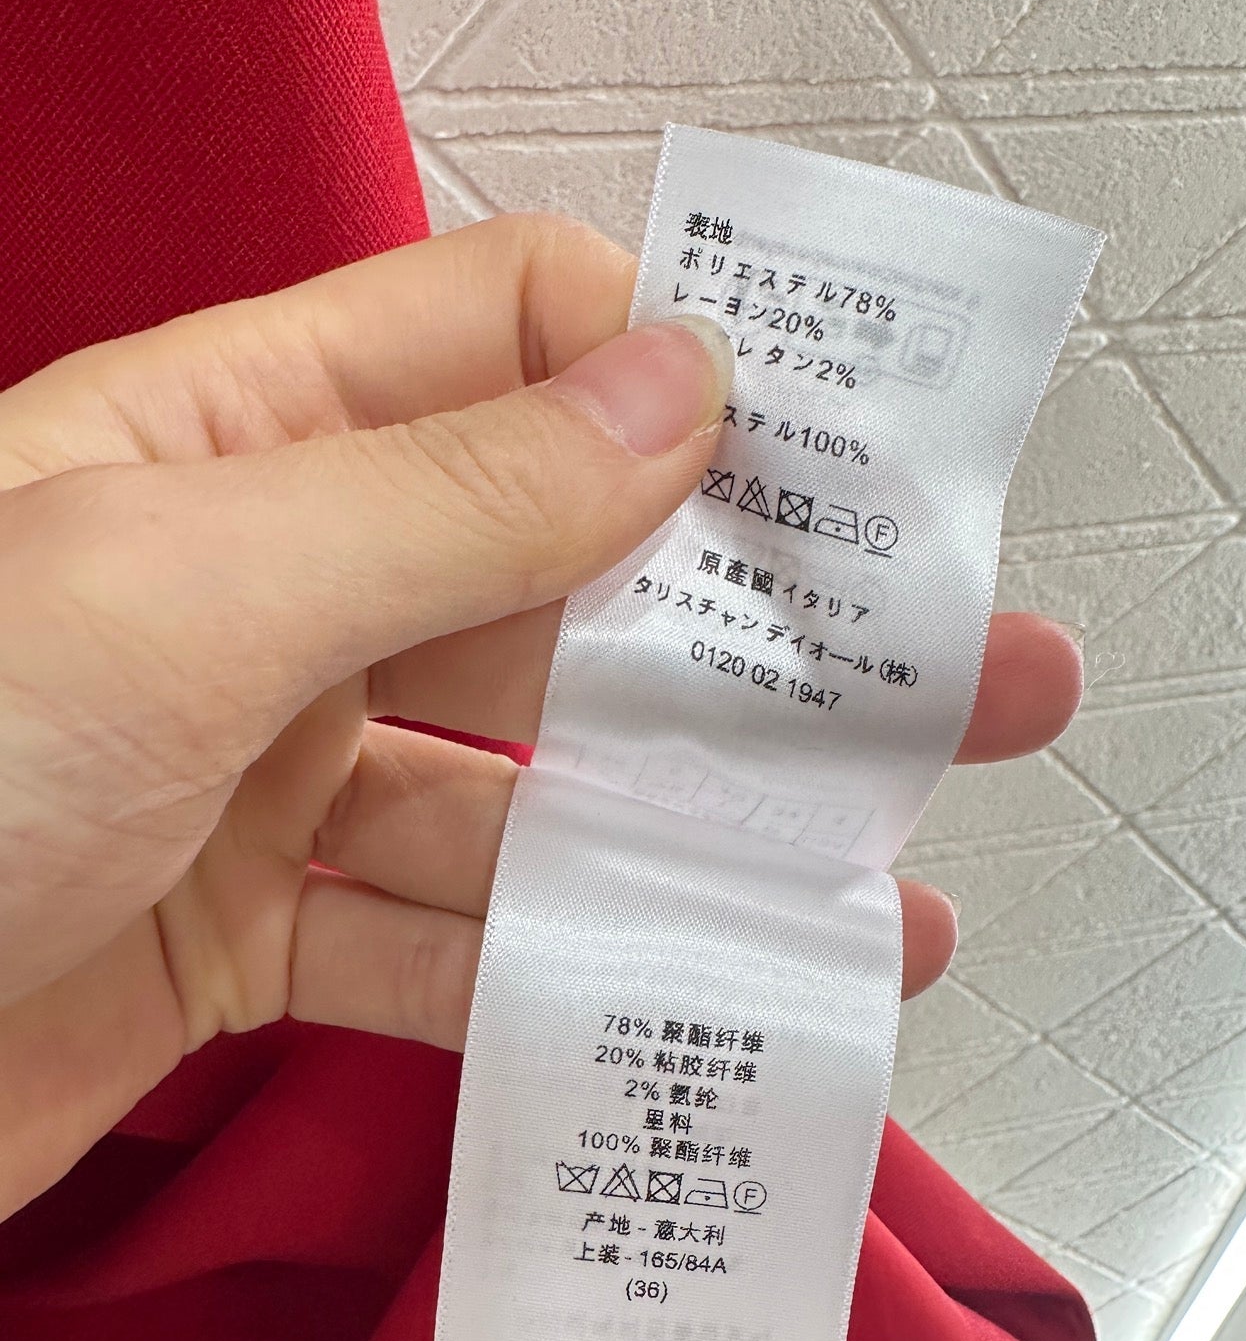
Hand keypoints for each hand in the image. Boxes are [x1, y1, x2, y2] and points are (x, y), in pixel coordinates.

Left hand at [0, 215, 1081, 1217]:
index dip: (683, 382)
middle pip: (565, 579)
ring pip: (533, 786)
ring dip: (702, 840)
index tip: (852, 477)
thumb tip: (677, 384)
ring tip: (881, 894)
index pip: (507, 339)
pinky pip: (450, 943)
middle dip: (769, 638)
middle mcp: (269, 588)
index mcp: (237, 436)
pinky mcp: (259, 941)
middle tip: (967, 677)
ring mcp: (269, 773)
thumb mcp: (182, 596)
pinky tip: (701, 1000)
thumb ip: (446, 495)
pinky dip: (570, 974)